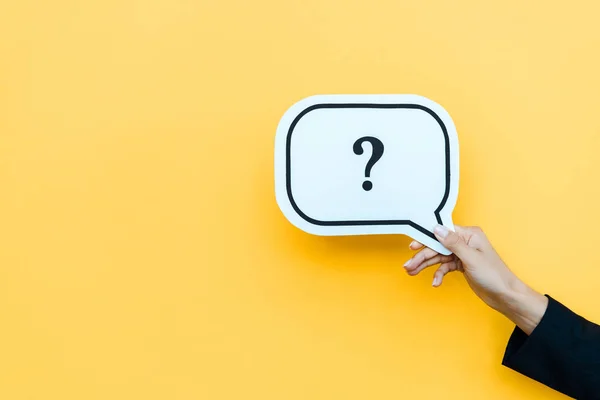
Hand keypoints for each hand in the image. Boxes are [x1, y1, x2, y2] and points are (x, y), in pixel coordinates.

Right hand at [404, 224, 547, 334]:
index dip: (426, 239)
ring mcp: (462, 254)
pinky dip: (439, 274)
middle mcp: (465, 242)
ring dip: (425, 265)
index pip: (442, 233)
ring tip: (412, 272)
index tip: (412, 245)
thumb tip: (437, 228)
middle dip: (422, 256)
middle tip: (408, 265)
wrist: (505, 296)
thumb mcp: (471, 258)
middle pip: (437, 246)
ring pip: (438, 257)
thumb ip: (452, 243)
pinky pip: (445, 267)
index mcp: (469, 235)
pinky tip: (435, 283)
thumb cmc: (494, 275)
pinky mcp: (461, 265)